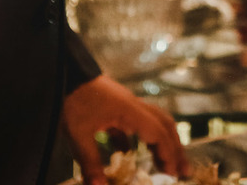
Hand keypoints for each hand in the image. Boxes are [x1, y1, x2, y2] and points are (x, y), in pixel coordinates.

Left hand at [61, 75, 187, 182]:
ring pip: (154, 122)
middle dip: (175, 148)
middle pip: (165, 125)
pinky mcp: (117, 106)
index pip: (159, 133)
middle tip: (183, 171)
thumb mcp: (78, 134)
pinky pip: (136, 123)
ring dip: (161, 143)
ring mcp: (127, 105)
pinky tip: (130, 155)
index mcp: (130, 111)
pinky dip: (140, 140)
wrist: (64, 71)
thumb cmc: (72, 99)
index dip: (168, 154)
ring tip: (164, 164)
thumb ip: (91, 163)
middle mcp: (134, 106)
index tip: (173, 174)